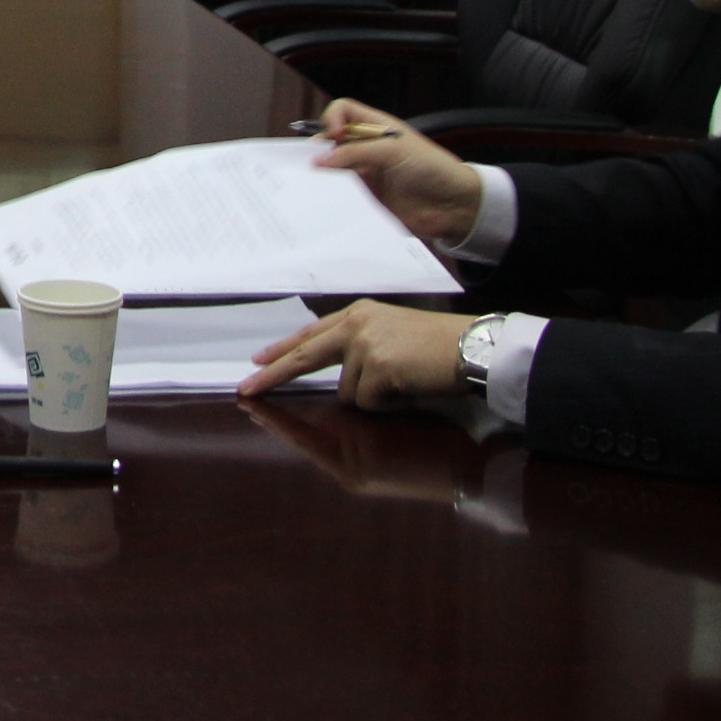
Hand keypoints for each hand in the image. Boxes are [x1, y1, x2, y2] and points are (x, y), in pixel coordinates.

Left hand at [238, 299, 469, 407]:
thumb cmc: (440, 348)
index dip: (284, 350)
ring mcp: (364, 345)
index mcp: (359, 315)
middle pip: (305, 356)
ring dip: (375, 399)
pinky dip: (390, 405)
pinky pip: (369, 403)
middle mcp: (356, 324)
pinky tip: (410, 388)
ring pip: (348, 394)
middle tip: (246, 389)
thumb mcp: (393, 336)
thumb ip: (360, 349)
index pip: (311, 335)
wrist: (474, 348)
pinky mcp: (377, 367)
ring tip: (406, 383)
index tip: (259, 361)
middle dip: (274, 376)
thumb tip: (335, 377)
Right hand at [310, 99, 484, 244]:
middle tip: (309, 164)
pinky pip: (342, 195)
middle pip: (332, 142)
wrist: (454, 206)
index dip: (332, 119)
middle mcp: (368, 148)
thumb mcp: (394, 151)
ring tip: (316, 185)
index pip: (344, 112)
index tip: (333, 135)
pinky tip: (329, 201)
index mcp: (376, 128)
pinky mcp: (367, 198)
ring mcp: (367, 173)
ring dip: (324, 176)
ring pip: (333, 170)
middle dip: (318, 150)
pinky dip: (332, 197)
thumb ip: (355, 153)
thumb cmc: (433, 169)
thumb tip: (319, 161)